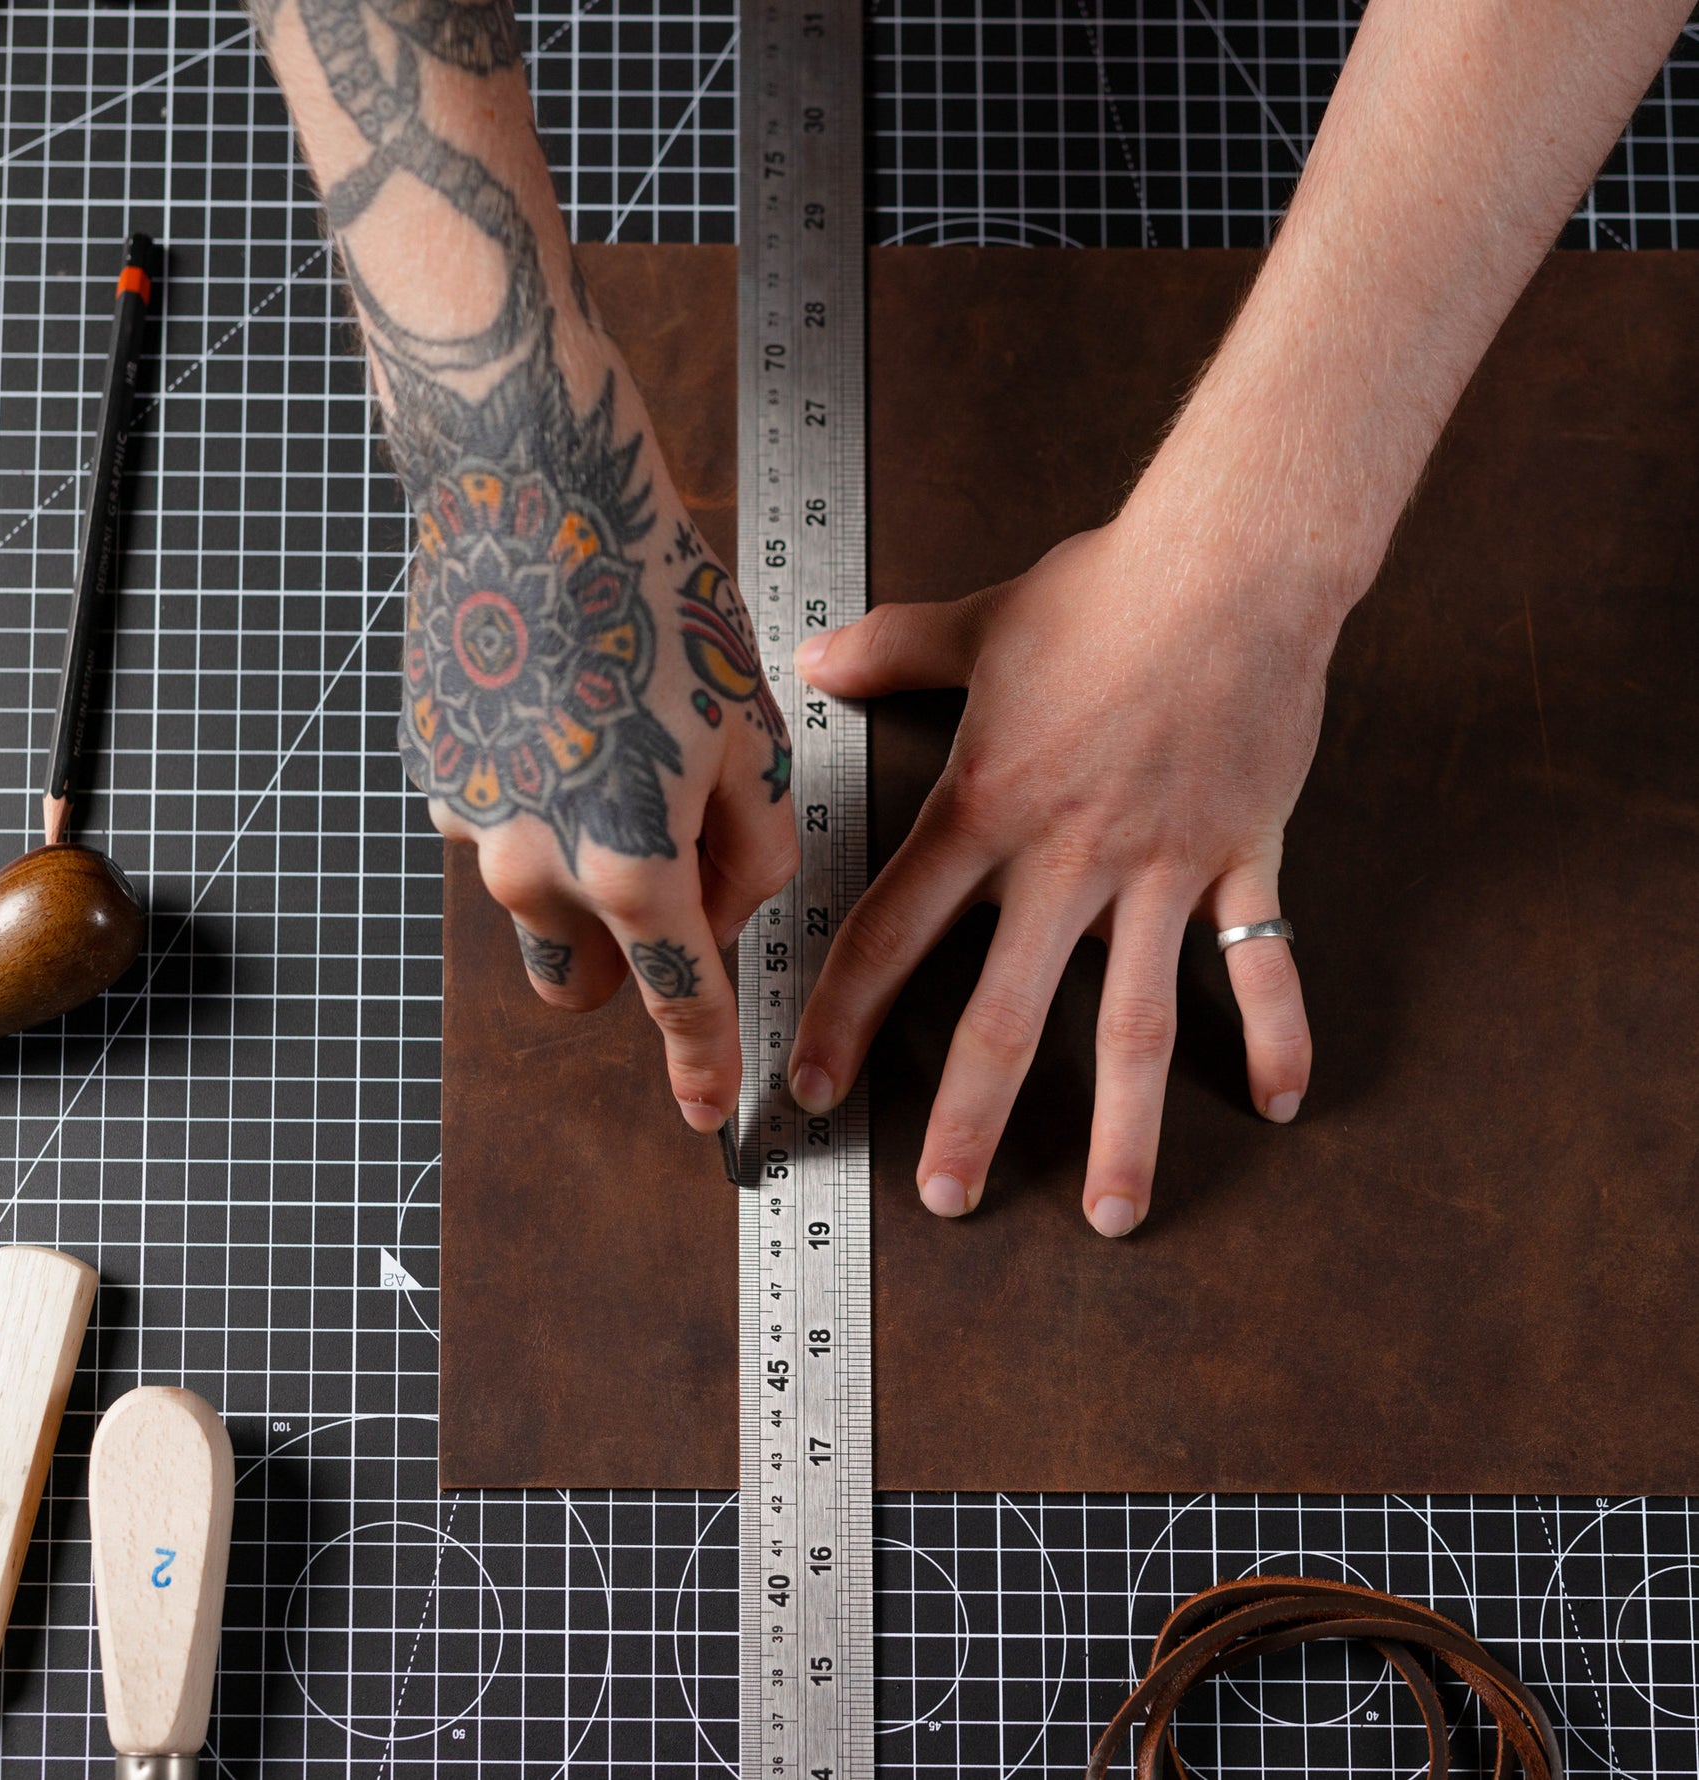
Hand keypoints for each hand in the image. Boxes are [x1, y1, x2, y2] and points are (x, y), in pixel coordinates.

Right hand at [405, 344, 798, 1133]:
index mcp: (629, 863)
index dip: (702, 1060)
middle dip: (629, 951)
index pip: (678, 997)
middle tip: (671, 862)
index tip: (708, 1110)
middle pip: (584, 975)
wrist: (525, 488)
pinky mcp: (431, 771)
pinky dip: (537, 800)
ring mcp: (466, 820)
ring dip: (579, 868)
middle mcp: (531, 863)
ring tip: (617, 749)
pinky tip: (564, 709)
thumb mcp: (751, 725)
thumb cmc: (651, 592)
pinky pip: (497, 824)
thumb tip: (726, 901)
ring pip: (533, 900)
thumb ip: (755, 847)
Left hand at [787, 516, 1336, 1232]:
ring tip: (1113, 1215)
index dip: (844, 1015)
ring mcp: (1159, 869)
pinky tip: (1278, 1104)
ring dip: (1126, 1128)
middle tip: (946, 1199)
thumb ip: (889, 651)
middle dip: (971, 1114)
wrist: (1231, 558)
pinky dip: (1275, 1032)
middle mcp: (1065, 860)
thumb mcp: (977, 622)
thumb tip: (816, 654)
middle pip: (1008, 1013)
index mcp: (987, 809)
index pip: (894, 931)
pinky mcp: (1241, 857)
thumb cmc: (1101, 589)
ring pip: (1138, 1023)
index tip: (812, 1086)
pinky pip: (1262, 962)